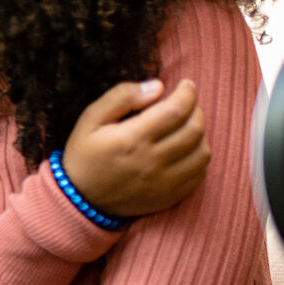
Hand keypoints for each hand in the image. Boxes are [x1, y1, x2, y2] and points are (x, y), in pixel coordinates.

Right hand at [62, 78, 209, 219]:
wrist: (81, 199)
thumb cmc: (85, 154)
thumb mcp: (91, 119)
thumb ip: (121, 97)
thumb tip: (157, 86)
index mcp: (131, 139)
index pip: (175, 111)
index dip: (187, 93)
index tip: (186, 85)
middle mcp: (152, 161)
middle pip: (194, 130)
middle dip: (196, 110)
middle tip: (187, 103)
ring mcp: (164, 182)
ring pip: (202, 152)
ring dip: (201, 134)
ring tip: (187, 125)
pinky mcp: (171, 196)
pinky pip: (199, 173)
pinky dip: (199, 156)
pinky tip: (186, 148)